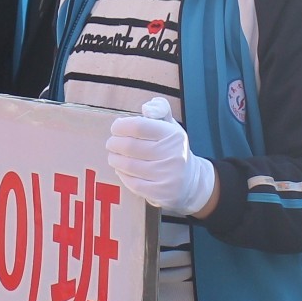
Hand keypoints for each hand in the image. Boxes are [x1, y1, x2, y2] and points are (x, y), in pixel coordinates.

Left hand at [106, 96, 216, 216]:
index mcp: (173, 135)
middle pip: (129, 146)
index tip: (116, 128)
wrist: (190, 182)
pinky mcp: (159, 192)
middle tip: (111, 143)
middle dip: (114, 143)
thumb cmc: (173, 149)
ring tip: (113, 156)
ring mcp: (166, 175)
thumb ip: (160, 109)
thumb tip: (146, 108)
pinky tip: (121, 169)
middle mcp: (172, 155)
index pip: (138, 126)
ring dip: (114, 159)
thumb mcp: (171, 126)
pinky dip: (121, 174)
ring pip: (128, 165)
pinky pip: (131, 182)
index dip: (121, 126)